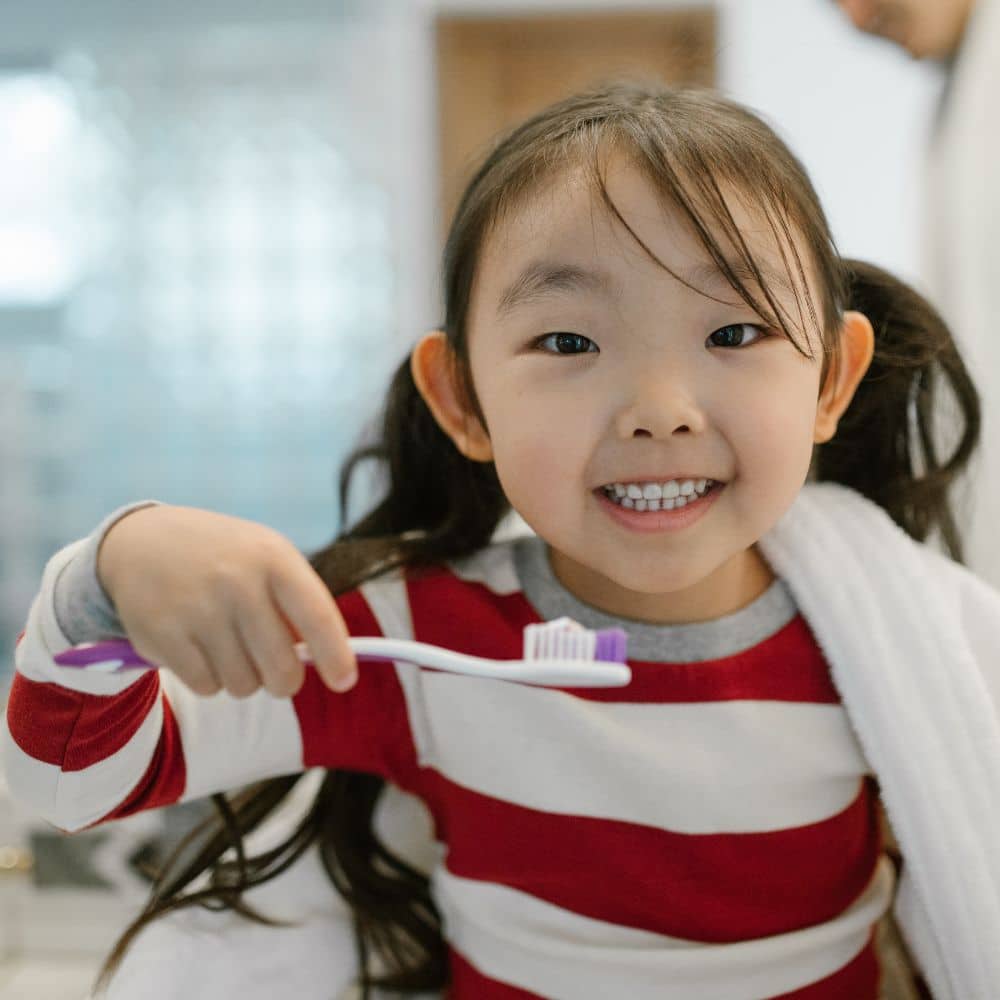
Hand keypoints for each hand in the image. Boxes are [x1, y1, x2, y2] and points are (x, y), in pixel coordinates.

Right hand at [96, 505, 357, 697]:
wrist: (140, 542)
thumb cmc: (224, 557)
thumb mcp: (266, 558)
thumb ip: (298, 604)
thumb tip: (325, 662)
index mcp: (273, 558)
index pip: (317, 616)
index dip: (336, 655)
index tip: (345, 681)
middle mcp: (237, 582)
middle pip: (281, 670)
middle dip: (284, 681)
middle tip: (275, 670)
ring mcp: (197, 610)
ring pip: (244, 685)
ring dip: (242, 677)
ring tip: (227, 643)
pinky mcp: (162, 636)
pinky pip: (207, 687)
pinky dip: (209, 678)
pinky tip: (198, 646)